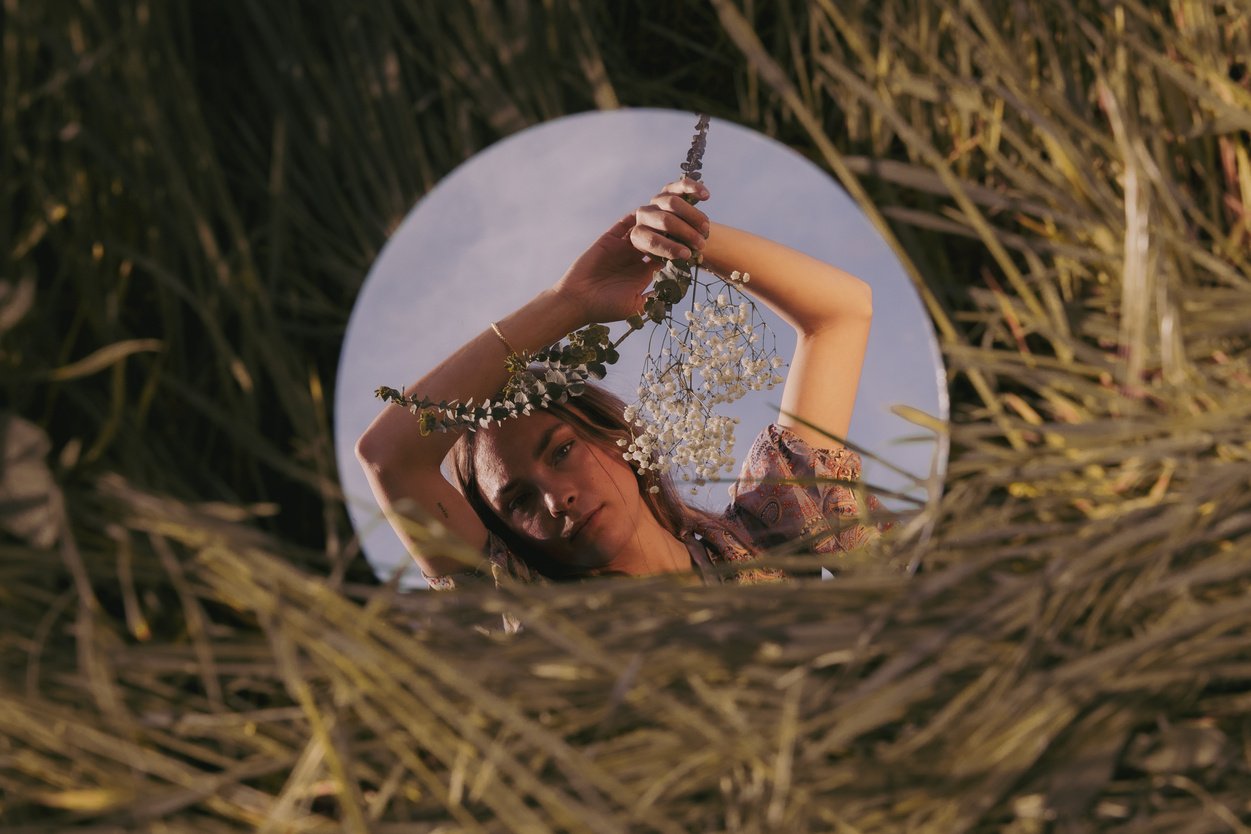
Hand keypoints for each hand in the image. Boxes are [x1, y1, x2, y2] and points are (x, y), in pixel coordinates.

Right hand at [552, 179, 711, 324]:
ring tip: (690, 233)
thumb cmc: (606, 308)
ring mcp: (627, 239)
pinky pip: (633, 218)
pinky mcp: (613, 235)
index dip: (691, 238)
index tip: (706, 240)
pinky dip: (649, 214)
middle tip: (702, 235)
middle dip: (688, 226)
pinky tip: (665, 218)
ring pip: (654, 218)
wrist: (578, 302)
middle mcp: (641, 248)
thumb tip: (679, 291)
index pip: (675, 244)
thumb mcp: (639, 307)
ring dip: (674, 221)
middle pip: (669, 226)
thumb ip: (657, 298)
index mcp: (649, 264)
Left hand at [630, 178, 710, 261]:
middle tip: (701, 244)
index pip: (652, 241)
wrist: (670, 233)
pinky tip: (706, 196)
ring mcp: (655, 201)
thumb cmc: (669, 249)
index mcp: (638, 236)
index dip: (670, 248)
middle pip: (665, 220)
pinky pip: (680, 185)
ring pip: (673, 202)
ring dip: (693, 217)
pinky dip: (694, 188)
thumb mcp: (665, 258)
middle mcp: (643, 215)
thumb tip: (688, 257)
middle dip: (686, 233)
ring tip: (706, 228)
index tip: (688, 255)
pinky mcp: (668, 189)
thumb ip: (673, 259)